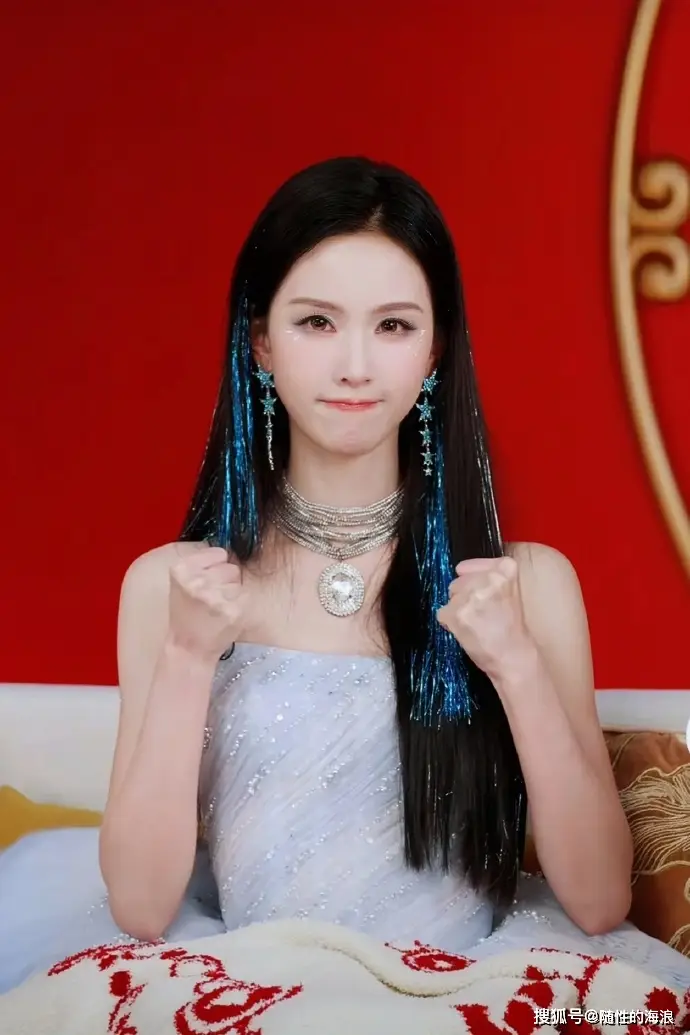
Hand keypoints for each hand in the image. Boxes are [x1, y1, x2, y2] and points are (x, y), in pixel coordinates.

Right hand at [167, 547, 245, 661]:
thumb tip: (229, 551)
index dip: (217, 566)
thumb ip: (202, 564)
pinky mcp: (233, 610)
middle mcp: (197, 581)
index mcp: (181, 570)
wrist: (189, 648)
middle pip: (231, 568)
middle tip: (212, 598)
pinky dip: (240, 605)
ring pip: (239, 583)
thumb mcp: (183, 583)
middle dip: (226, 580)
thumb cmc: (187, 614)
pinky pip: (246, 596)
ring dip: (232, 594)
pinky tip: (226, 616)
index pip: (219, 553)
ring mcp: (216, 596)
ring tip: (218, 608)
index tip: (208, 580)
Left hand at [436, 556, 534, 681]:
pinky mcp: (457, 613)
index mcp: (505, 569)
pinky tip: (468, 631)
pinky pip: (443, 613)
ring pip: (451, 598)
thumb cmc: (512, 628)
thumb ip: (488, 575)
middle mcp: (487, 578)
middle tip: (483, 615)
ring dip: (458, 611)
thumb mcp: (510, 592)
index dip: (472, 583)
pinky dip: (450, 624)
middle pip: (458, 582)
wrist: (514, 657)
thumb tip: (459, 569)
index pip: (472, 566)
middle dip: (465, 598)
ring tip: (477, 624)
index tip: (482, 597)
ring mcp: (471, 596)